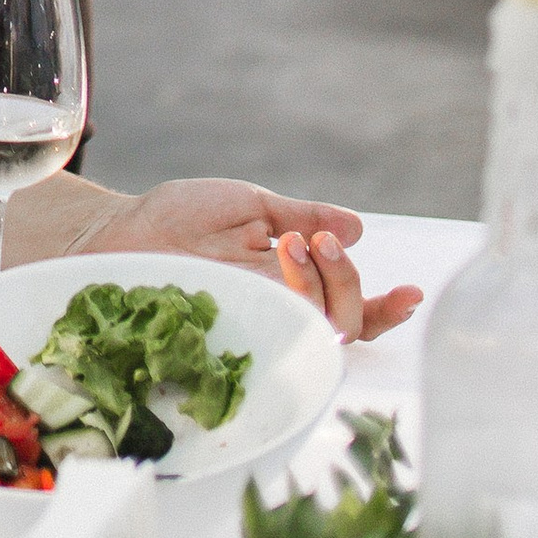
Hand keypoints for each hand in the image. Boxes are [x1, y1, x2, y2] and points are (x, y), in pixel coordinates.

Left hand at [84, 179, 423, 343]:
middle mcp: (279, 308)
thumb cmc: (182, 217)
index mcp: (293, 281)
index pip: (349, 306)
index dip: (386, 308)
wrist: (125, 229)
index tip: (412, 292)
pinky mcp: (230, 328)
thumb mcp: (251, 206)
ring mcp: (256, 319)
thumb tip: (358, 227)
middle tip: (319, 241)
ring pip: (317, 329)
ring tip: (296, 243)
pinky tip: (285, 261)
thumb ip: (303, 216)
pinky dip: (291, 296)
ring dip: (322, 286)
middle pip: (345, 323)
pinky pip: (277, 331)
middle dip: (348, 281)